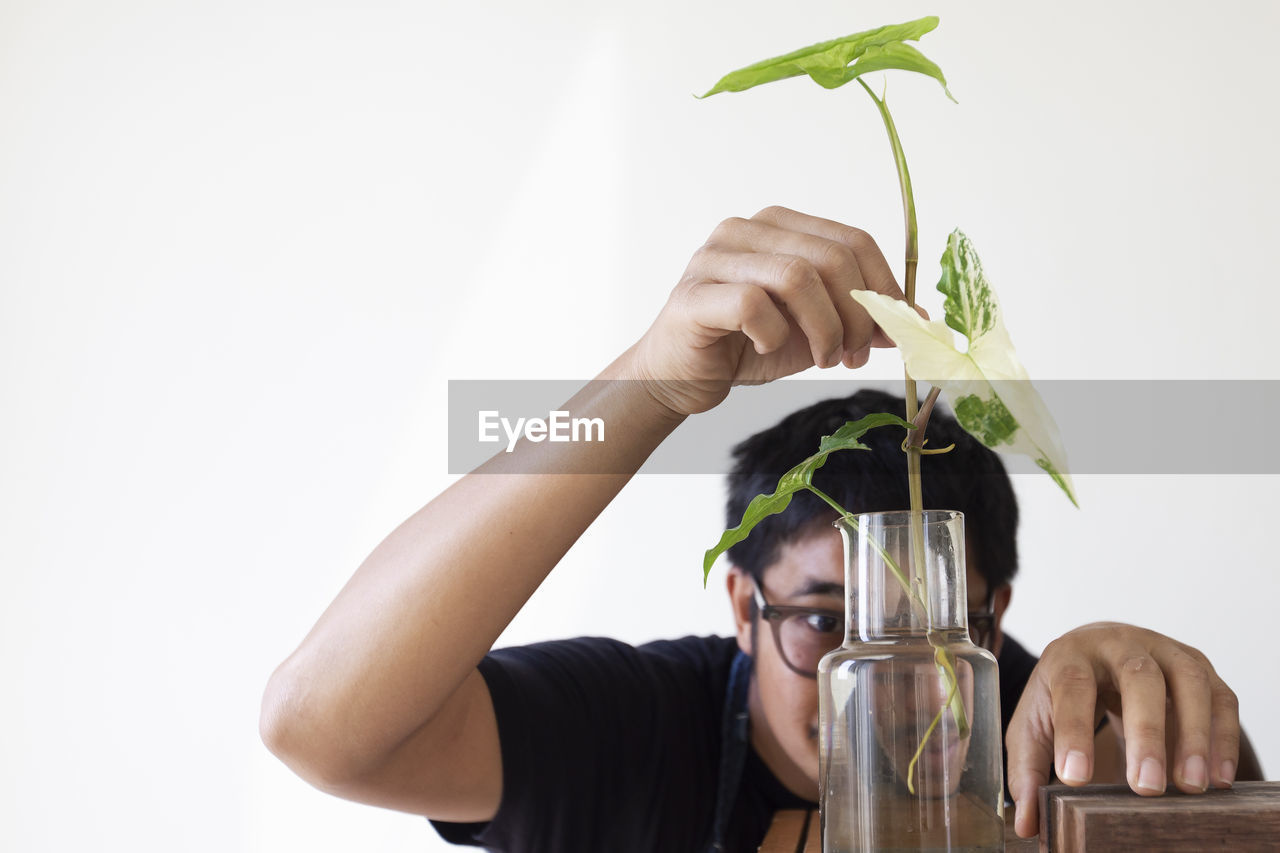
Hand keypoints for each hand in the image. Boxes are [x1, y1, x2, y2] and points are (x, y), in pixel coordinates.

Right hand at [626, 206, 905, 416]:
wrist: (679, 377)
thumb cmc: (744, 347)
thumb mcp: (814, 333)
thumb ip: (858, 320)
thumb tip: (915, 321)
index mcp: (779, 227)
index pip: (852, 240)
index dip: (882, 286)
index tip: (890, 331)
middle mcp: (745, 231)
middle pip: (829, 257)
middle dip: (855, 314)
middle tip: (854, 355)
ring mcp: (714, 258)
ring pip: (795, 276)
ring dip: (823, 328)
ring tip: (824, 359)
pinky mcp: (693, 295)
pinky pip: (752, 304)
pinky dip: (772, 334)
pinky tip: (764, 348)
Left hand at [1006, 622, 1240, 837]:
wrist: (1097, 649)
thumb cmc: (1062, 692)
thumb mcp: (1035, 723)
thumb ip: (1028, 769)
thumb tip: (1027, 822)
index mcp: (1070, 655)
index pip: (1072, 686)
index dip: (1074, 731)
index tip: (1075, 777)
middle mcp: (1119, 644)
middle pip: (1138, 675)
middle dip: (1145, 730)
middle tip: (1146, 786)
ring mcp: (1163, 651)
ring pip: (1188, 680)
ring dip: (1193, 734)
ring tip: (1190, 785)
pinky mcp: (1197, 665)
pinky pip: (1221, 697)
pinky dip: (1223, 736)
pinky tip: (1218, 778)